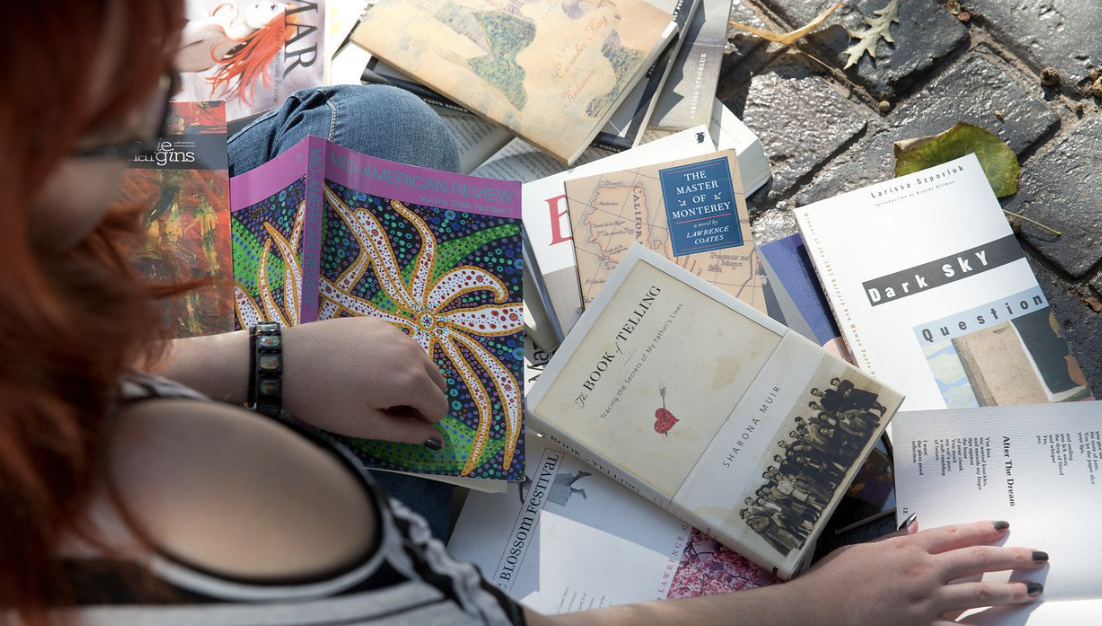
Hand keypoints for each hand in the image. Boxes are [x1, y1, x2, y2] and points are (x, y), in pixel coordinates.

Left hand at [281, 317, 447, 445]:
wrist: (286, 360)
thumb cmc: (323, 400)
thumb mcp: (365, 425)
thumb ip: (407, 433)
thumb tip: (437, 440)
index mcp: (411, 381)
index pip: (440, 408)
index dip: (421, 421)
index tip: (393, 420)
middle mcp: (412, 352)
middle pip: (438, 383)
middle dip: (421, 398)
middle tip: (385, 405)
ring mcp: (396, 333)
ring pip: (422, 362)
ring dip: (411, 377)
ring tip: (374, 385)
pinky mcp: (380, 323)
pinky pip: (403, 345)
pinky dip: (396, 359)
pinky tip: (364, 365)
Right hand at [790, 520, 1046, 625]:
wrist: (816, 612)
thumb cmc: (832, 581)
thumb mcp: (860, 550)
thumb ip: (892, 542)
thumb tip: (914, 530)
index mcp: (905, 548)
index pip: (953, 534)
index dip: (981, 529)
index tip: (1001, 526)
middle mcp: (921, 572)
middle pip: (975, 559)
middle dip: (1009, 557)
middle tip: (1034, 555)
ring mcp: (924, 602)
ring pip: (978, 593)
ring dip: (1008, 591)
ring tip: (1030, 589)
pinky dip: (983, 625)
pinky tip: (1001, 623)